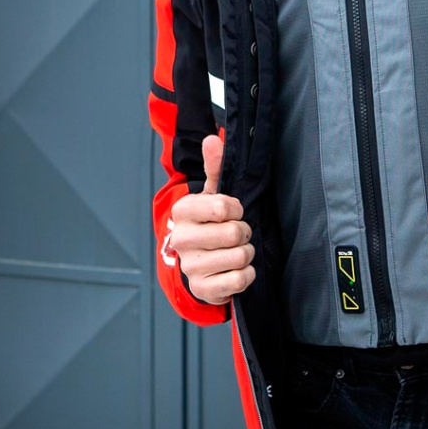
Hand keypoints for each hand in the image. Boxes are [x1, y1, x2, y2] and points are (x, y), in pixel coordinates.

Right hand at [168, 135, 254, 303]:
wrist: (199, 262)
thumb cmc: (210, 223)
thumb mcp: (213, 193)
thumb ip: (215, 166)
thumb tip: (212, 139)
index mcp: (183, 211)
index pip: (223, 207)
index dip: (237, 209)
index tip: (234, 211)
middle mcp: (181, 239)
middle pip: (234, 233)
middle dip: (244, 232)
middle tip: (237, 233)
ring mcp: (190, 266)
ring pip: (240, 257)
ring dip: (246, 253)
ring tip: (236, 250)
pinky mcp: (202, 289)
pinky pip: (239, 280)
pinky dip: (246, 274)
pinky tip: (236, 270)